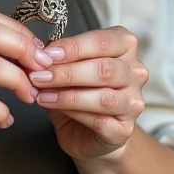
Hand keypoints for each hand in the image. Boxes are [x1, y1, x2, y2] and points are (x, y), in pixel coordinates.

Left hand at [30, 26, 148, 160]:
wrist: (87, 131)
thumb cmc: (78, 91)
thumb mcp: (68, 67)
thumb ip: (58, 59)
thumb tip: (38, 53)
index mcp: (124, 46)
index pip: (103, 41)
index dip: (73, 47)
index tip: (47, 54)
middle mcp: (135, 72)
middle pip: (105, 69)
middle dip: (67, 72)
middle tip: (39, 76)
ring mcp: (133, 102)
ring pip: (104, 97)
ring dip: (67, 95)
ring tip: (42, 94)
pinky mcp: (125, 129)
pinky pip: (99, 120)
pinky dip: (72, 112)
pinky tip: (52, 107)